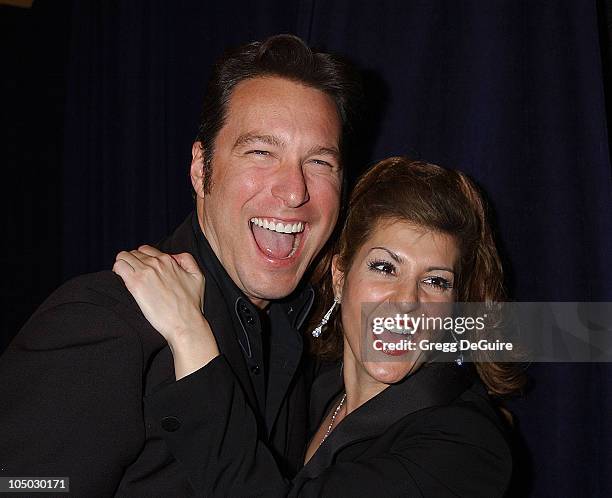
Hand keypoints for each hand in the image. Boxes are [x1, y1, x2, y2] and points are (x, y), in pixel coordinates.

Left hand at [113, 245, 218, 378]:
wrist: (185, 322)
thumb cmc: (192, 304)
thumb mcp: (198, 276)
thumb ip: (188, 260)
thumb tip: (174, 256)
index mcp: (168, 260)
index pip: (146, 250)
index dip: (142, 258)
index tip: (142, 269)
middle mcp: (155, 263)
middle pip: (133, 253)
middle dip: (132, 261)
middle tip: (132, 274)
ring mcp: (144, 272)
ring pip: (123, 256)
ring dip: (122, 264)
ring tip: (124, 276)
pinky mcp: (135, 284)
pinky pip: (119, 266)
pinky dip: (117, 270)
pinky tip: (121, 279)